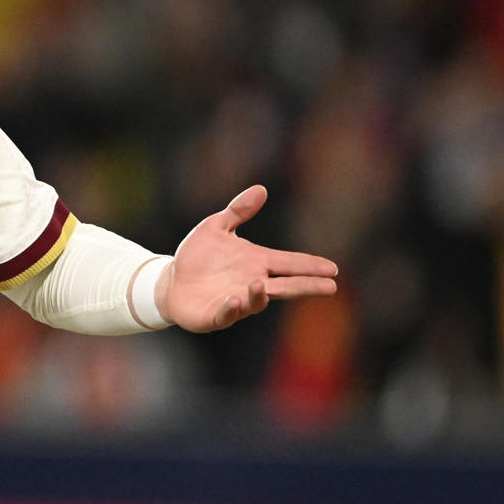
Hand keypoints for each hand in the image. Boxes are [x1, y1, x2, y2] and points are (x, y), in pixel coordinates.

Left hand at [155, 185, 338, 332]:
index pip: (289, 263)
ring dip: (259, 295)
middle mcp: (252, 283)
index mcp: (256, 262)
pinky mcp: (215, 315)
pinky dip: (231, 308)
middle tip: (330, 287)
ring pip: (256, 302)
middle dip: (307, 286)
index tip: (333, 268)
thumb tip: (261, 188)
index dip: (310, 265)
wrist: (171, 281)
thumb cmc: (198, 255)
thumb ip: (238, 211)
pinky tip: (233, 299)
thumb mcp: (216, 227)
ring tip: (260, 286)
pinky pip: (226, 314)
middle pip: (285, 286)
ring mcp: (236, 300)